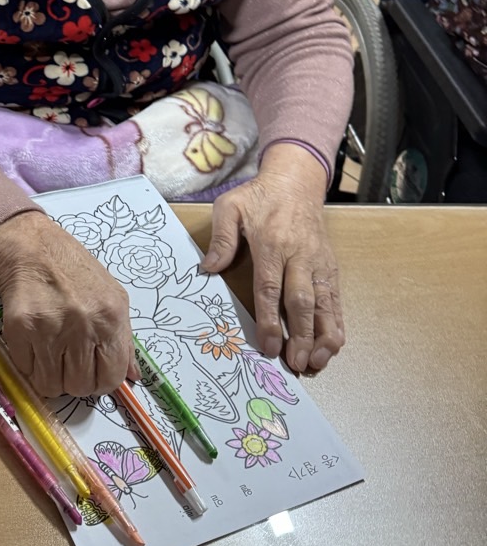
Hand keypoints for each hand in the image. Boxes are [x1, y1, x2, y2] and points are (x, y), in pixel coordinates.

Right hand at [0, 210, 137, 396]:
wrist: (32, 247)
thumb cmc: (74, 272)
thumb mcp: (112, 298)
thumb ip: (124, 340)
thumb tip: (133, 376)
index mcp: (111, 318)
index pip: (110, 378)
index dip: (99, 382)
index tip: (90, 372)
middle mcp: (83, 325)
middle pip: (80, 387)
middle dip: (72, 380)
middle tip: (66, 360)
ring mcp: (50, 328)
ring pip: (50, 385)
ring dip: (48, 375)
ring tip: (48, 351)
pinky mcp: (20, 328)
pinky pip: (25, 369)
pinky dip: (27, 362)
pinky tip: (32, 341)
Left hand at [202, 144, 344, 374]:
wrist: (296, 181)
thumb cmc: (259, 197)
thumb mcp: (230, 206)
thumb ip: (221, 238)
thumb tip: (208, 268)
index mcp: (272, 244)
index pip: (270, 287)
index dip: (270, 319)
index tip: (269, 345)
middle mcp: (299, 256)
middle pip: (302, 301)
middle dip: (300, 335)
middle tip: (297, 364)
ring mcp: (318, 262)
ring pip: (325, 303)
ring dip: (323, 335)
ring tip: (317, 362)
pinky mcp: (330, 266)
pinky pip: (336, 298)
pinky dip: (337, 322)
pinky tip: (334, 344)